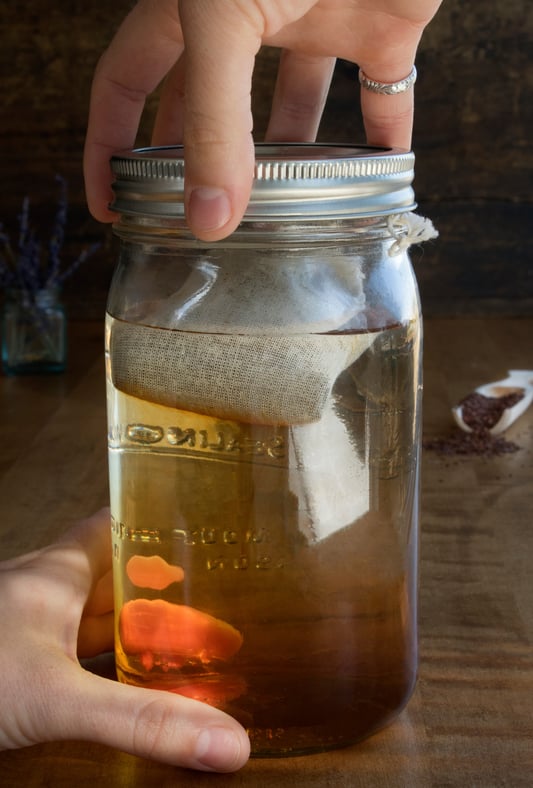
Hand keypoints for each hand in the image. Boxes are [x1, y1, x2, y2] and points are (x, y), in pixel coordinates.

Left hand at [0, 509, 249, 770]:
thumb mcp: (60, 697)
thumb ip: (141, 721)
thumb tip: (229, 743)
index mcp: (57, 572)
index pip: (117, 527)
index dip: (157, 527)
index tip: (204, 537)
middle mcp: (43, 593)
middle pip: (114, 581)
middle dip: (160, 595)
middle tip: (215, 610)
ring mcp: (25, 633)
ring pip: (92, 624)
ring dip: (131, 637)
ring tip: (186, 653)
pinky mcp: (14, 671)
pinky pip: (71, 662)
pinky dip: (102, 673)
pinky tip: (125, 693)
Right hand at [84, 0, 442, 239]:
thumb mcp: (225, 18)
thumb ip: (214, 119)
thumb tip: (208, 220)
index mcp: (193, 6)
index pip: (128, 80)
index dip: (110, 144)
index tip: (112, 207)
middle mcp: (250, 17)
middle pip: (208, 105)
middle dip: (198, 162)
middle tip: (198, 219)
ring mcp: (316, 21)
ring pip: (295, 107)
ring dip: (292, 163)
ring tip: (283, 216)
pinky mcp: (382, 25)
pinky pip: (383, 97)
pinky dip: (381, 143)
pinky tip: (374, 184)